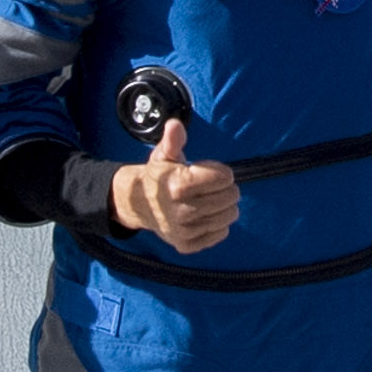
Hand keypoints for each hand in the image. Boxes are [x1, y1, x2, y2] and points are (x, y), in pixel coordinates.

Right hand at [110, 115, 239, 252]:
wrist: (140, 203)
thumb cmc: (159, 176)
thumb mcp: (164, 154)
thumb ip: (173, 140)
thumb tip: (175, 125)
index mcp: (178, 186)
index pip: (224, 177)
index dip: (220, 171)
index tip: (206, 171)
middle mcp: (182, 211)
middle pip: (231, 197)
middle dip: (225, 188)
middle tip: (210, 186)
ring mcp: (185, 231)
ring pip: (229, 216)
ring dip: (224, 206)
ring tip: (209, 199)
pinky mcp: (188, 245)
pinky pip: (221, 233)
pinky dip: (218, 224)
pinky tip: (205, 215)